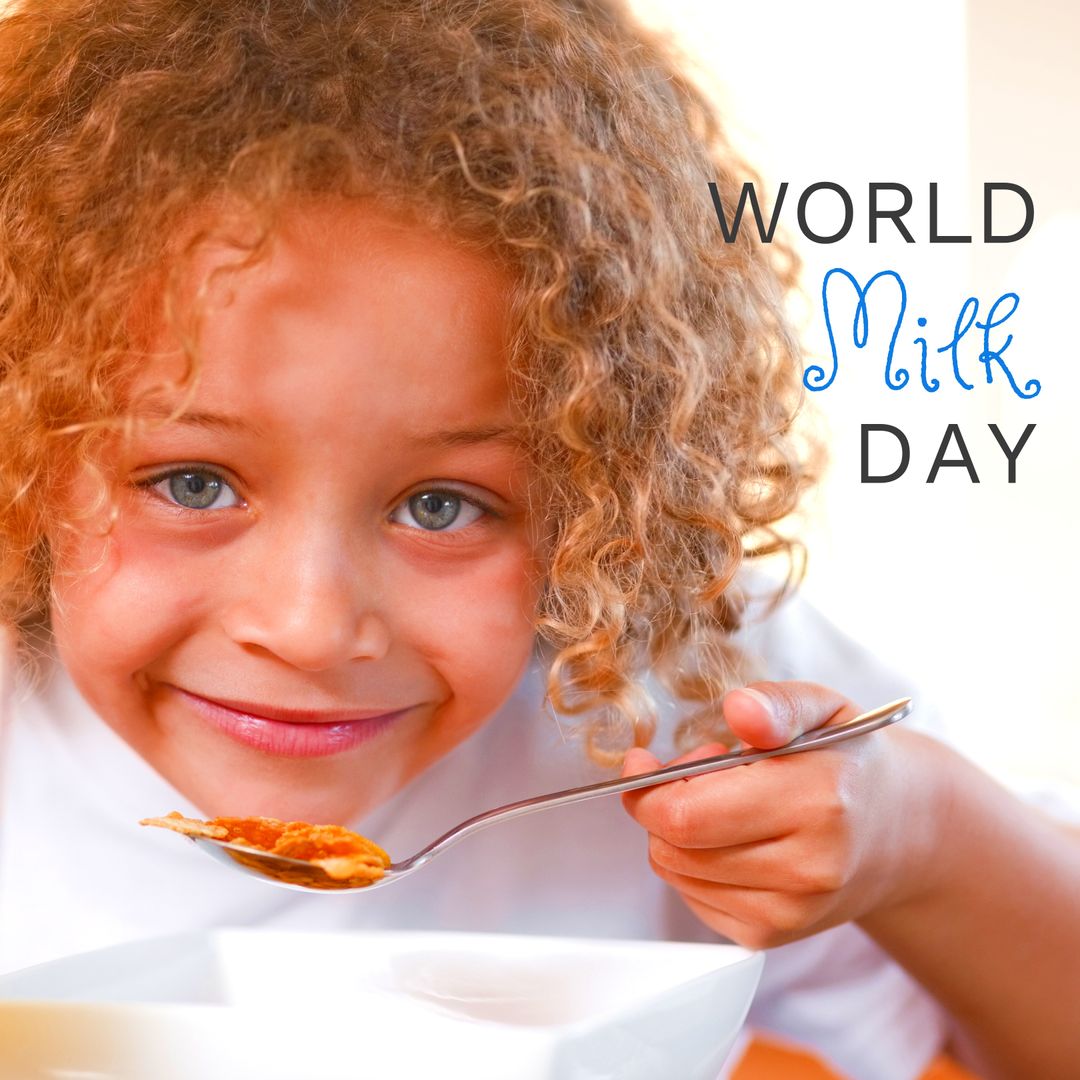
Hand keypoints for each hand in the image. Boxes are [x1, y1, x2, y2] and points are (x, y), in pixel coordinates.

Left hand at [620, 681, 935, 948]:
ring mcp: (791, 912)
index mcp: (818, 801)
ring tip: (723, 804)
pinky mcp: (771, 936)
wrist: (901, 833)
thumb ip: (776, 703)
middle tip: (700, 774)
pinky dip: (692, 865)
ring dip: (677, 834)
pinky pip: (691, 898)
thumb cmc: (848, 763)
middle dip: (662, 805)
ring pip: (676, 873)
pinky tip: (731, 839)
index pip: (686, 814)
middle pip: (673, 847)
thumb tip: (740, 710)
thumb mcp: (821, 709)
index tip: (645, 761)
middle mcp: (809, 868)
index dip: (648, 788)